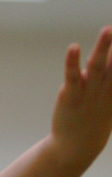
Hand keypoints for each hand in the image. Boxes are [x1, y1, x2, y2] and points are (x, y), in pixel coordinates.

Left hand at [51, 27, 111, 163]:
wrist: (76, 147)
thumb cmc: (95, 121)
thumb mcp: (110, 103)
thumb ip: (111, 84)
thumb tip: (109, 68)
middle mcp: (105, 88)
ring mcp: (88, 92)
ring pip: (97, 66)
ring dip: (103, 47)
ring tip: (108, 29)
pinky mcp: (70, 96)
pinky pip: (72, 76)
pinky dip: (72, 61)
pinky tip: (73, 48)